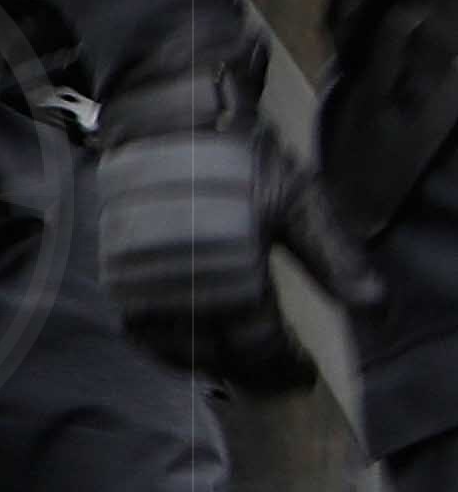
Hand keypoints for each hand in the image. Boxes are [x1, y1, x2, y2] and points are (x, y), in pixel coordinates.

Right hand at [97, 61, 350, 391]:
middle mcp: (184, 280)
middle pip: (219, 353)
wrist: (165, 114)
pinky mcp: (116, 270)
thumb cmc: (238, 155)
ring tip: (236, 365)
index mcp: (234, 266)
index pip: (260, 343)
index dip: (283, 365)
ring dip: (208, 365)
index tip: (303, 373)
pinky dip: (164, 347)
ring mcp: (144, 277)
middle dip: (251, 371)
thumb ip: (333, 257)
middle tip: (275, 376)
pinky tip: (188, 347)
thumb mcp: (298, 199)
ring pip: (176, 348)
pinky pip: (137, 328)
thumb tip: (375, 308)